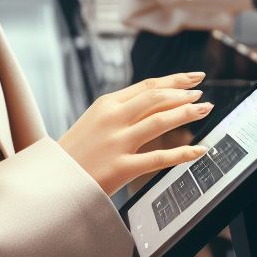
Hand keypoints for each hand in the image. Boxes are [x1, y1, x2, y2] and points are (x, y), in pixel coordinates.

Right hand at [58, 72, 213, 197]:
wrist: (52, 178)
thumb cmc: (74, 151)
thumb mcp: (93, 121)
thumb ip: (119, 111)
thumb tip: (152, 103)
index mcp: (106, 105)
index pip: (147, 86)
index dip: (174, 80)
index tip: (193, 78)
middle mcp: (113, 119)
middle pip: (156, 98)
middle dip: (184, 93)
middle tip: (202, 94)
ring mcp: (117, 142)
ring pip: (160, 121)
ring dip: (187, 113)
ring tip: (204, 109)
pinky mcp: (121, 167)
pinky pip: (159, 158)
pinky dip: (184, 153)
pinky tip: (200, 151)